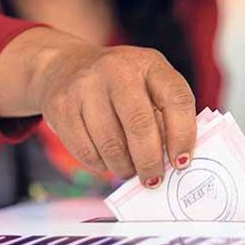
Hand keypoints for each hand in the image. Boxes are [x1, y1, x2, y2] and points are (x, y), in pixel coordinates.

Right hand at [0, 27, 195, 187]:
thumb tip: (175, 163)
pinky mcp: (62, 105)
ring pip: (111, 145)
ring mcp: (86, 85)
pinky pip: (86, 151)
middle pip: (140, 125)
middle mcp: (117, 69)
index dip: (183, 136)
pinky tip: (106, 159)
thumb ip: (166, 117)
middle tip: (153, 179)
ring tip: (129, 170)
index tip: (181, 163)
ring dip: (124, 167)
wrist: (65, 67)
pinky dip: (101, 164)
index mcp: (150, 64)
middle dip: (150, 162)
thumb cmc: (120, 86)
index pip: (177, 99)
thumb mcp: (148, 87)